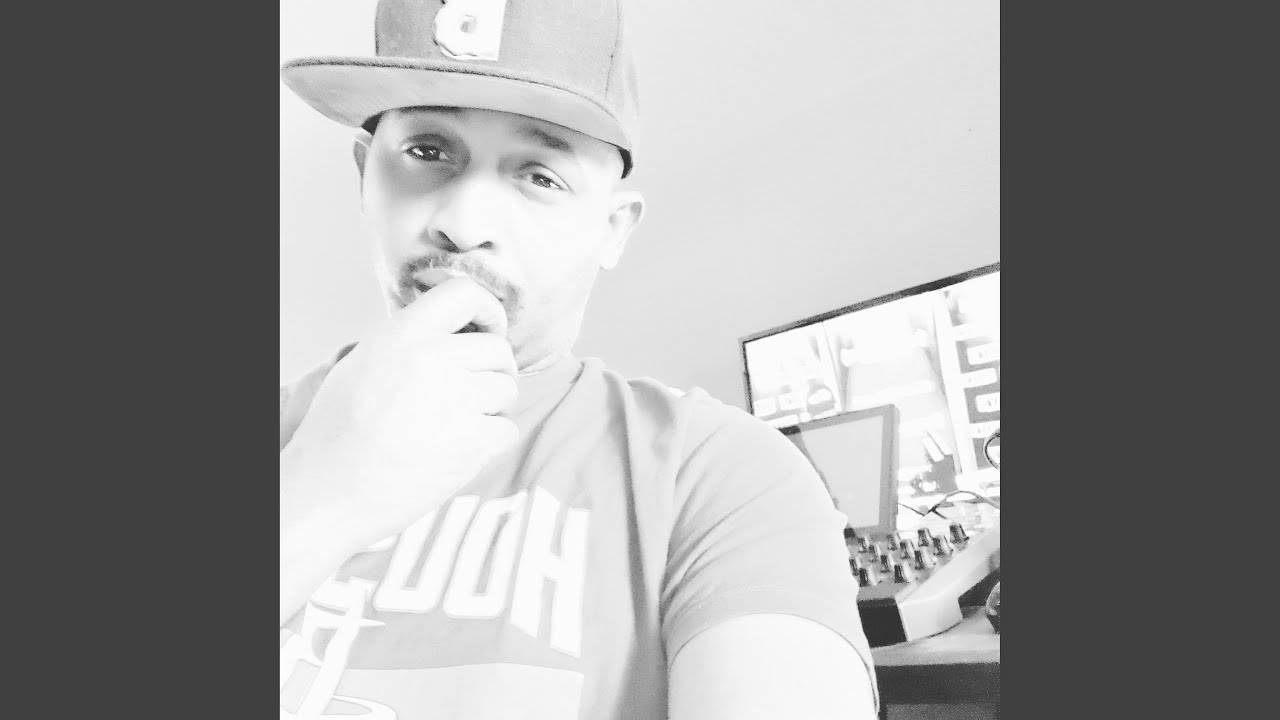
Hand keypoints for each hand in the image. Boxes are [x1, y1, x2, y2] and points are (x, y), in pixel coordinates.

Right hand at [280, 276, 519, 553]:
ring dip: (492, 409)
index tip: (487, 332)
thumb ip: (408, 343)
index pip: (465, 292)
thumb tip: (453, 333)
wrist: (328, 492)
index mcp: (402, 334)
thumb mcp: (362, 364)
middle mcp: (432, 359)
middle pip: (499, 350)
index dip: (488, 310)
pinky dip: (492, 443)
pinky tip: (459, 451)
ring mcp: (455, 399)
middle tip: (473, 393)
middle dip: (494, 371)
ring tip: (456, 426)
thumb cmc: (339, 433)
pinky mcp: (471, 442)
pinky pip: (507, 430)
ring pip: (508, 390)